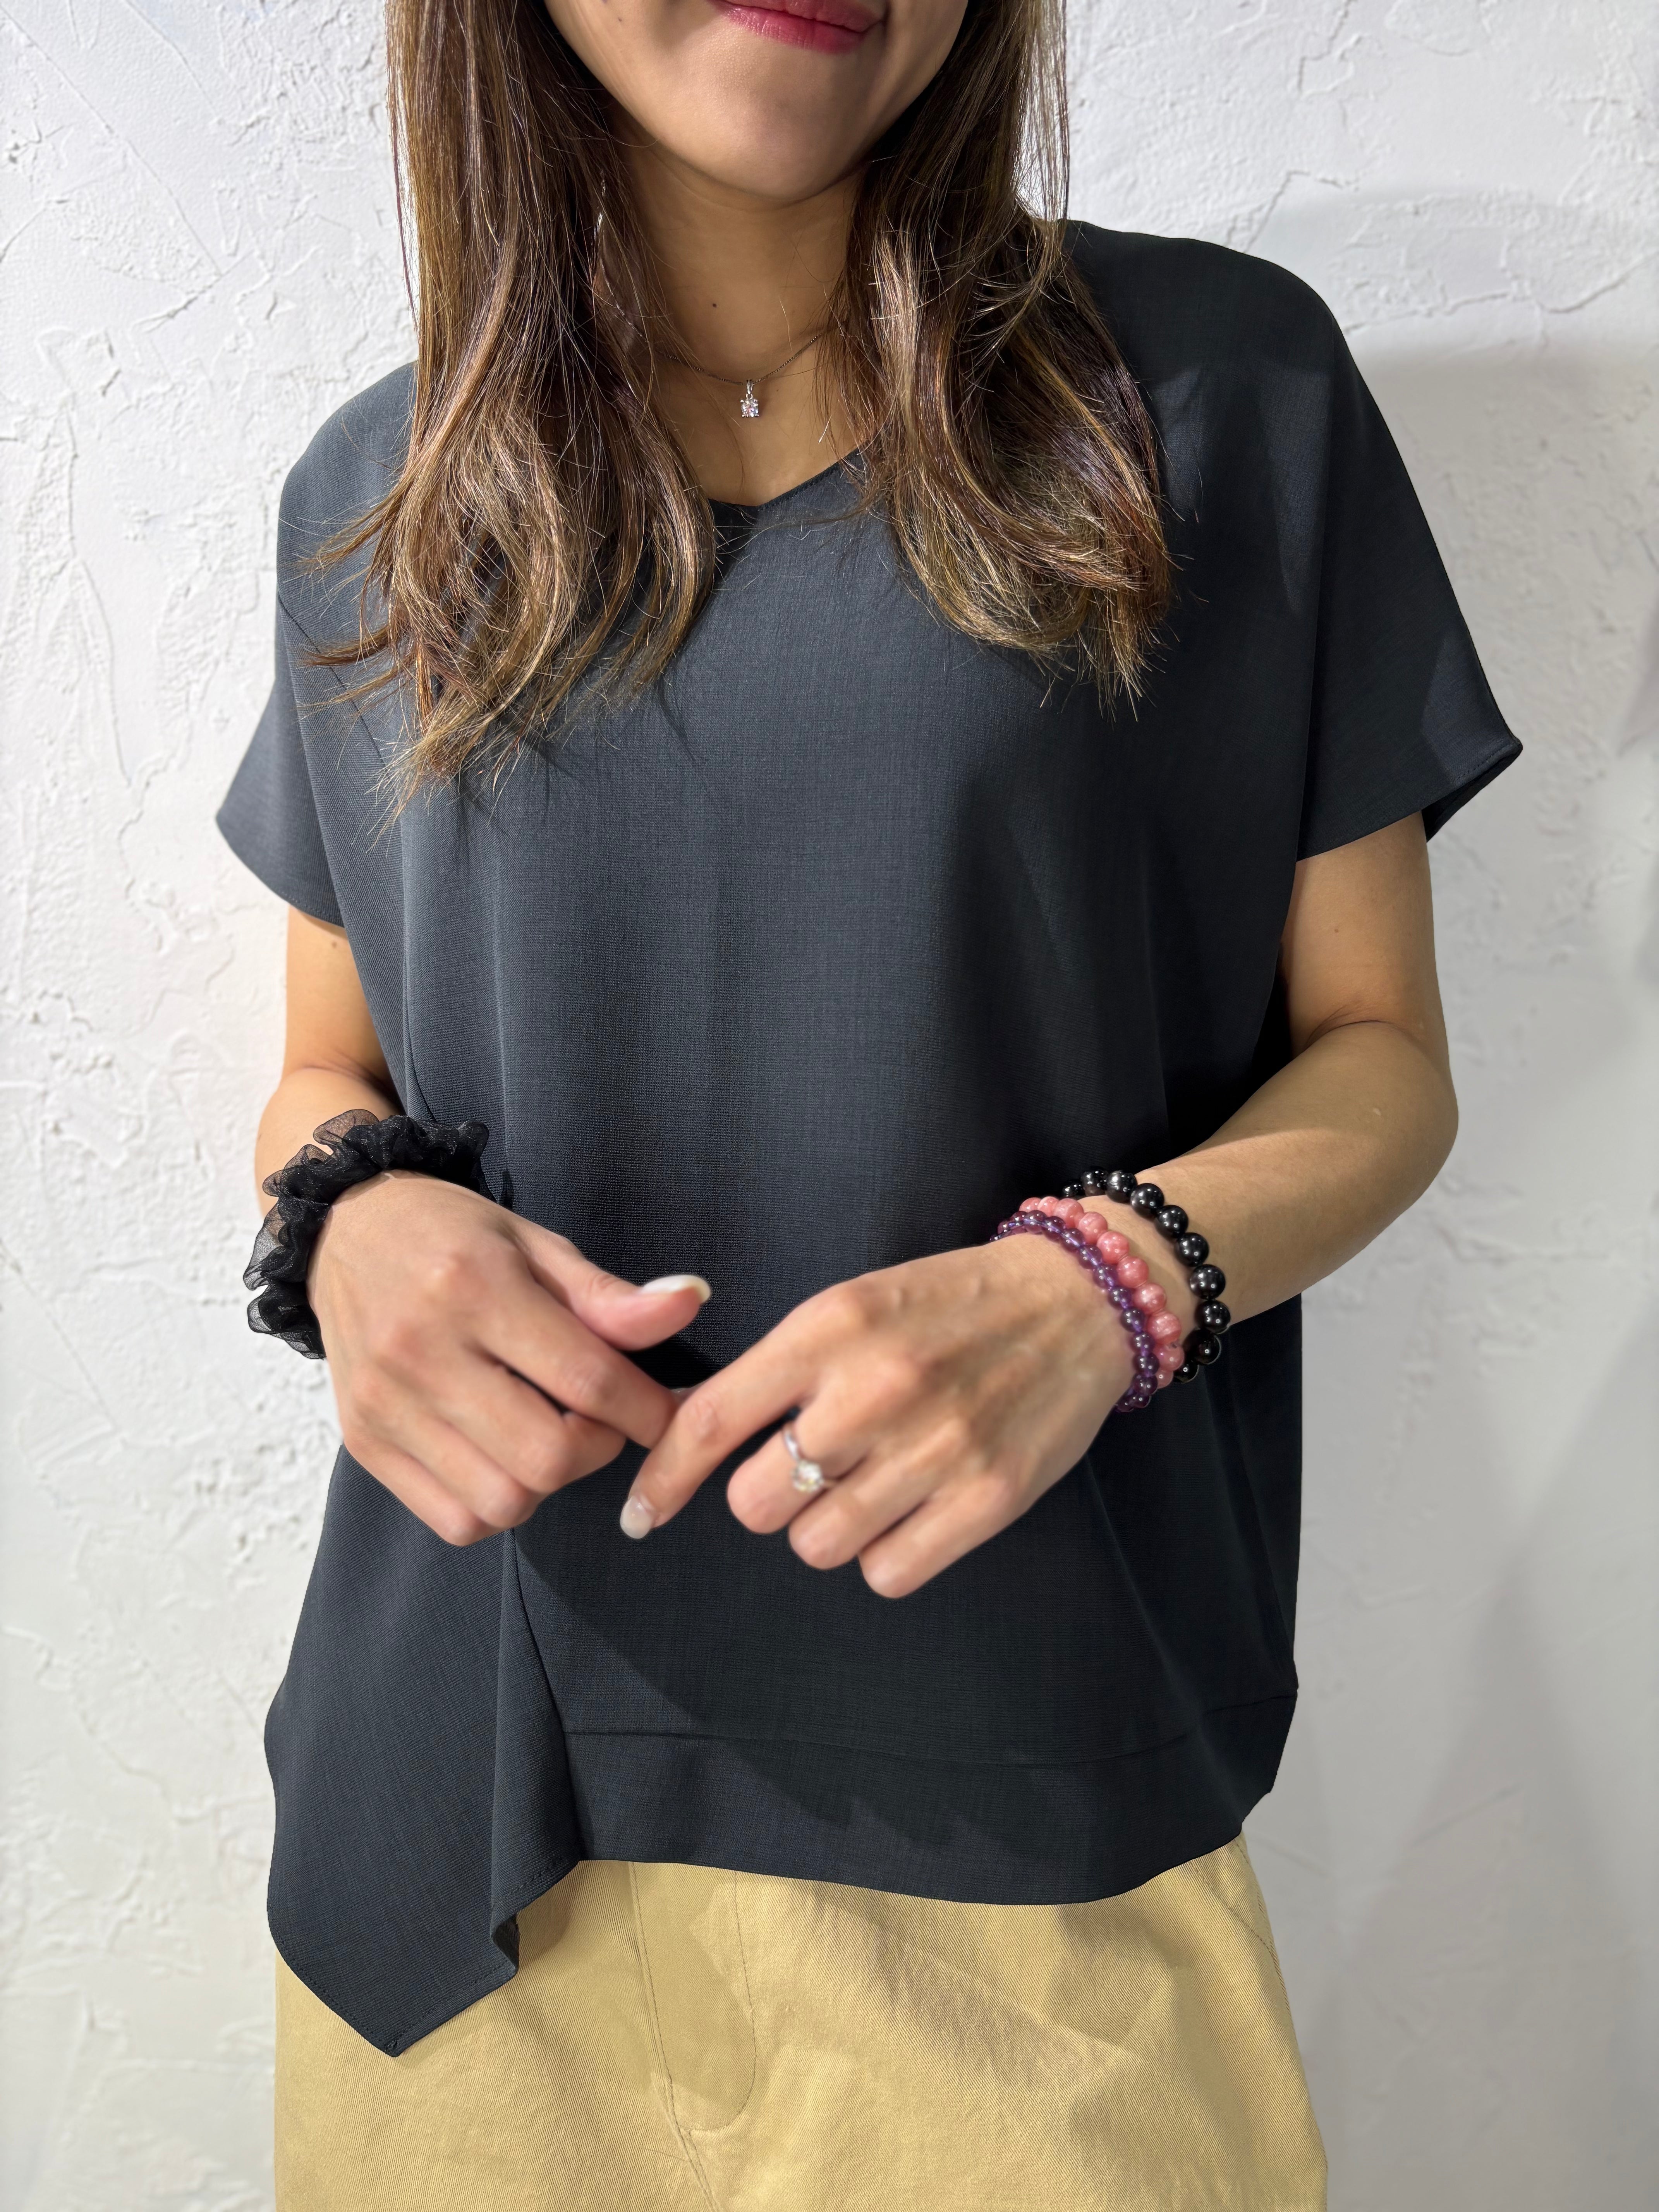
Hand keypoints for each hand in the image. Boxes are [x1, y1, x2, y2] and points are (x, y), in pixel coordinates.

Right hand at [310, 1171, 709, 1545]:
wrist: (344, 1232)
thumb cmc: (453, 1236)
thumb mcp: (535, 1244)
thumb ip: (609, 1296)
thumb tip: (691, 1303)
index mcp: (474, 1287)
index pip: (588, 1380)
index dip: (649, 1410)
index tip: (668, 1412)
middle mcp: (421, 1350)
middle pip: (547, 1457)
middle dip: (598, 1449)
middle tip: (600, 1418)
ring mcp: (386, 1405)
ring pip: (503, 1501)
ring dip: (547, 1483)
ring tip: (547, 1434)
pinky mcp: (363, 1443)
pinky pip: (454, 1520)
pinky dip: (496, 1506)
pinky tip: (502, 1458)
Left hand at [621, 1232, 1140, 1596]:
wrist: (1075, 1302)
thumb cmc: (949, 1305)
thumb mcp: (851, 1307)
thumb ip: (777, 1368)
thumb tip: (690, 1430)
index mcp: (831, 1328)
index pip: (713, 1418)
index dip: (662, 1478)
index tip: (641, 1514)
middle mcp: (876, 1388)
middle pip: (756, 1501)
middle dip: (765, 1497)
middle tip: (805, 1471)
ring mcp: (935, 1447)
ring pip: (817, 1545)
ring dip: (827, 1528)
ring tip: (868, 1484)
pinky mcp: (988, 1497)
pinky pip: (888, 1572)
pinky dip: (885, 1555)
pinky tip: (909, 1511)